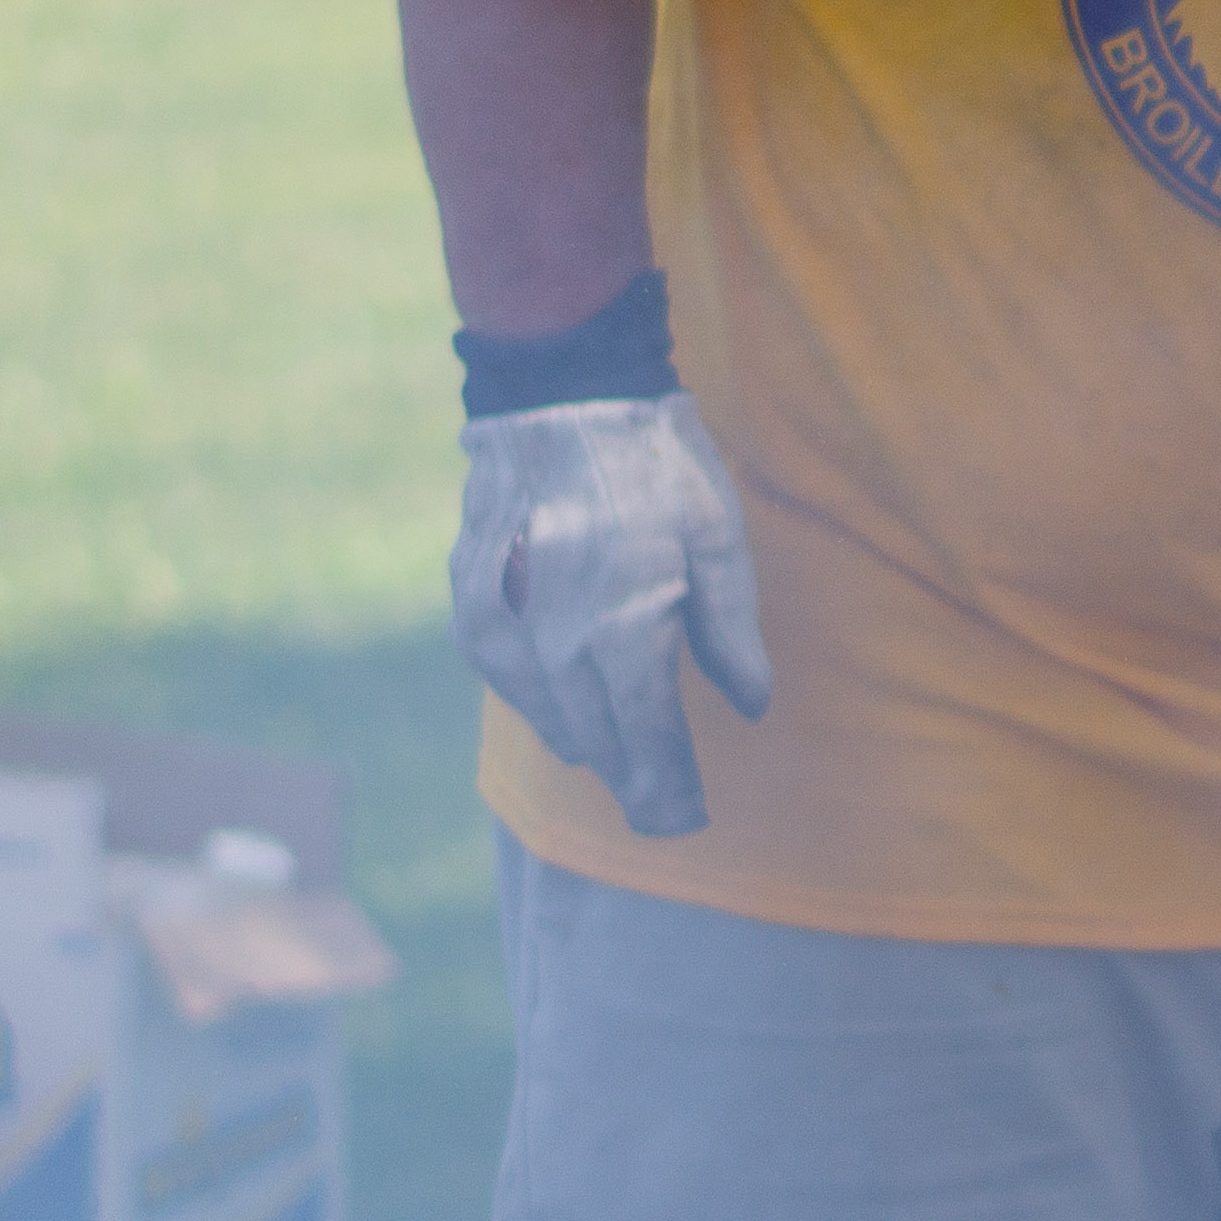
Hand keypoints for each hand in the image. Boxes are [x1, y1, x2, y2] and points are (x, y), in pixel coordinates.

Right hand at [451, 394, 772, 839]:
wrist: (561, 399)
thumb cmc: (655, 468)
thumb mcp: (718, 541)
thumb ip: (732, 633)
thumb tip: (752, 706)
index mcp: (622, 631)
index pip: (646, 741)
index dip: (667, 788)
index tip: (687, 822)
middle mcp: (553, 643)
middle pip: (595, 740)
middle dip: (631, 778)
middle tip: (660, 807)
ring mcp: (501, 624)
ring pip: (545, 716)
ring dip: (585, 741)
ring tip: (620, 761)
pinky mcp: (468, 601)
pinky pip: (505, 678)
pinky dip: (538, 699)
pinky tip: (564, 704)